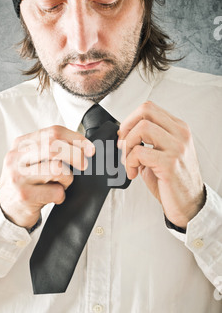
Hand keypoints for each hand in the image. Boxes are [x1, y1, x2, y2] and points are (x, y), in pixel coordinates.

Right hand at [0, 126, 94, 228]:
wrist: (5, 208)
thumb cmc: (25, 182)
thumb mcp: (31, 160)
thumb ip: (50, 149)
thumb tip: (83, 146)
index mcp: (20, 144)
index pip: (53, 132)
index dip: (76, 139)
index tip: (89, 148)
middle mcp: (17, 158)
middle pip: (55, 146)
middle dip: (76, 155)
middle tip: (83, 165)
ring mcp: (19, 177)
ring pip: (58, 169)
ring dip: (68, 179)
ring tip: (61, 185)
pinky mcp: (24, 196)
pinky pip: (56, 192)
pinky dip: (61, 196)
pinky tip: (53, 197)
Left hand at [117, 101, 205, 228]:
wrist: (189, 205)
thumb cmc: (173, 181)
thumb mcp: (161, 155)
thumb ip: (147, 142)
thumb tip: (122, 136)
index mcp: (178, 129)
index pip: (149, 108)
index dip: (130, 120)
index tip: (124, 137)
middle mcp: (180, 134)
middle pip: (145, 110)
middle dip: (126, 128)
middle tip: (123, 146)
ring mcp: (177, 147)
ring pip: (142, 128)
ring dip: (128, 146)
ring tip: (129, 162)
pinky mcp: (170, 163)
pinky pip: (140, 152)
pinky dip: (129, 163)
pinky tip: (133, 173)